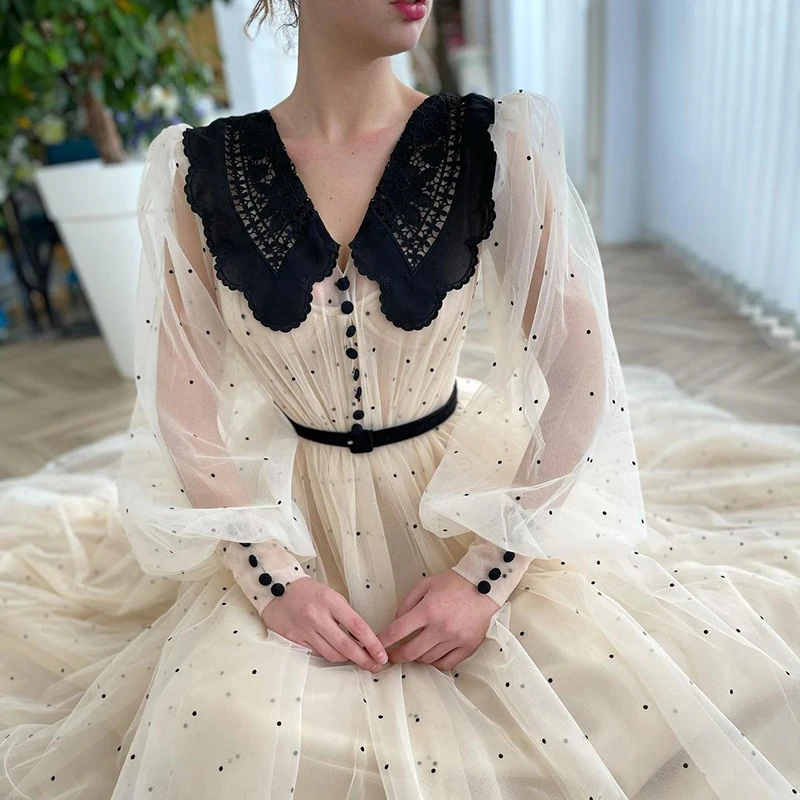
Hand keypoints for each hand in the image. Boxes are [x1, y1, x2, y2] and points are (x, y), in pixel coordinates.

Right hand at [261, 577, 387, 671]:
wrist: (275, 589)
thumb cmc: (307, 591)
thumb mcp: (330, 594)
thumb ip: (344, 614)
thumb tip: (362, 637)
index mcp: (330, 600)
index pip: (357, 626)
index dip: (372, 643)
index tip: (381, 654)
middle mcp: (317, 616)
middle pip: (346, 645)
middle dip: (364, 659)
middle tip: (375, 666)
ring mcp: (305, 629)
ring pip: (332, 654)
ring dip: (347, 659)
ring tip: (357, 660)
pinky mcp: (294, 639)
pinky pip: (317, 653)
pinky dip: (329, 655)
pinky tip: (336, 654)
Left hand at [376, 569, 501, 670]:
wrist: (484, 586)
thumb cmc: (453, 583)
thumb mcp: (425, 585)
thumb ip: (407, 603)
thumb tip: (396, 622)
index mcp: (427, 610)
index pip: (397, 631)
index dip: (384, 640)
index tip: (378, 645)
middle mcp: (440, 628)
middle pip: (410, 652)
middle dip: (397, 656)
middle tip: (392, 655)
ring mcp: (454, 639)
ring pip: (427, 659)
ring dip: (416, 657)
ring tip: (414, 650)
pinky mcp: (467, 647)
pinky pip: (445, 664)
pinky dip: (435, 662)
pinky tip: (431, 655)